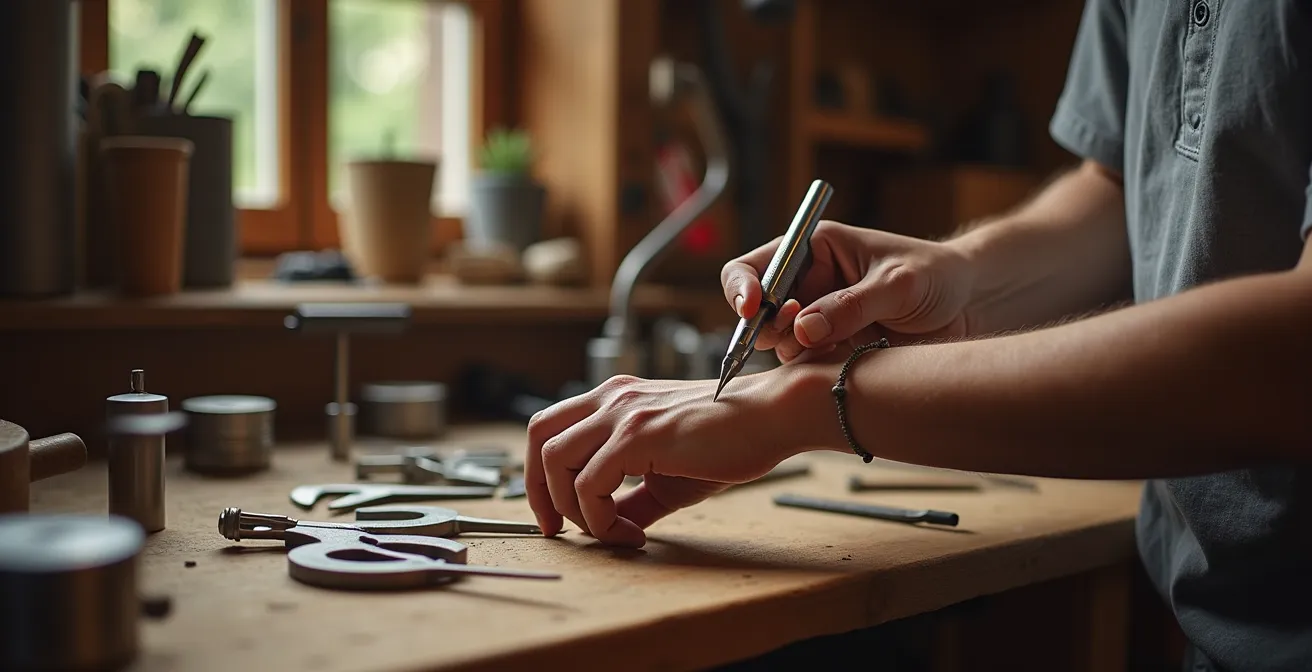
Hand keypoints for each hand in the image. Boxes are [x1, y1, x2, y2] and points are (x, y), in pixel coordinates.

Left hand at [523, 367, 821, 547]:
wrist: (773, 416)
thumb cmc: (732, 438)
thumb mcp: (671, 472)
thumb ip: (636, 495)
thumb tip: (616, 524)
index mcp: (615, 399)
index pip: (551, 429)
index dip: (540, 475)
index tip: (556, 516)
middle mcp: (611, 398)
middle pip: (538, 438)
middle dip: (536, 490)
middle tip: (555, 529)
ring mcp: (623, 413)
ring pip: (556, 463)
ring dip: (574, 510)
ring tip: (613, 533)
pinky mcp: (639, 435)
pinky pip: (591, 484)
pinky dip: (601, 519)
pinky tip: (633, 533)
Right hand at [721, 221, 977, 362]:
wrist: (970, 307)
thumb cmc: (936, 276)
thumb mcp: (898, 285)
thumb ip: (850, 306)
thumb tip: (803, 329)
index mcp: (814, 249)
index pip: (753, 266)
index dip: (743, 288)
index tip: (751, 310)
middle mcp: (807, 283)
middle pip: (756, 311)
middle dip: (768, 327)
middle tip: (799, 337)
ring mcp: (816, 318)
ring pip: (778, 344)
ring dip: (795, 352)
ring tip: (837, 349)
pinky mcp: (830, 349)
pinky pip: (804, 366)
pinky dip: (815, 370)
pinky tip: (848, 361)